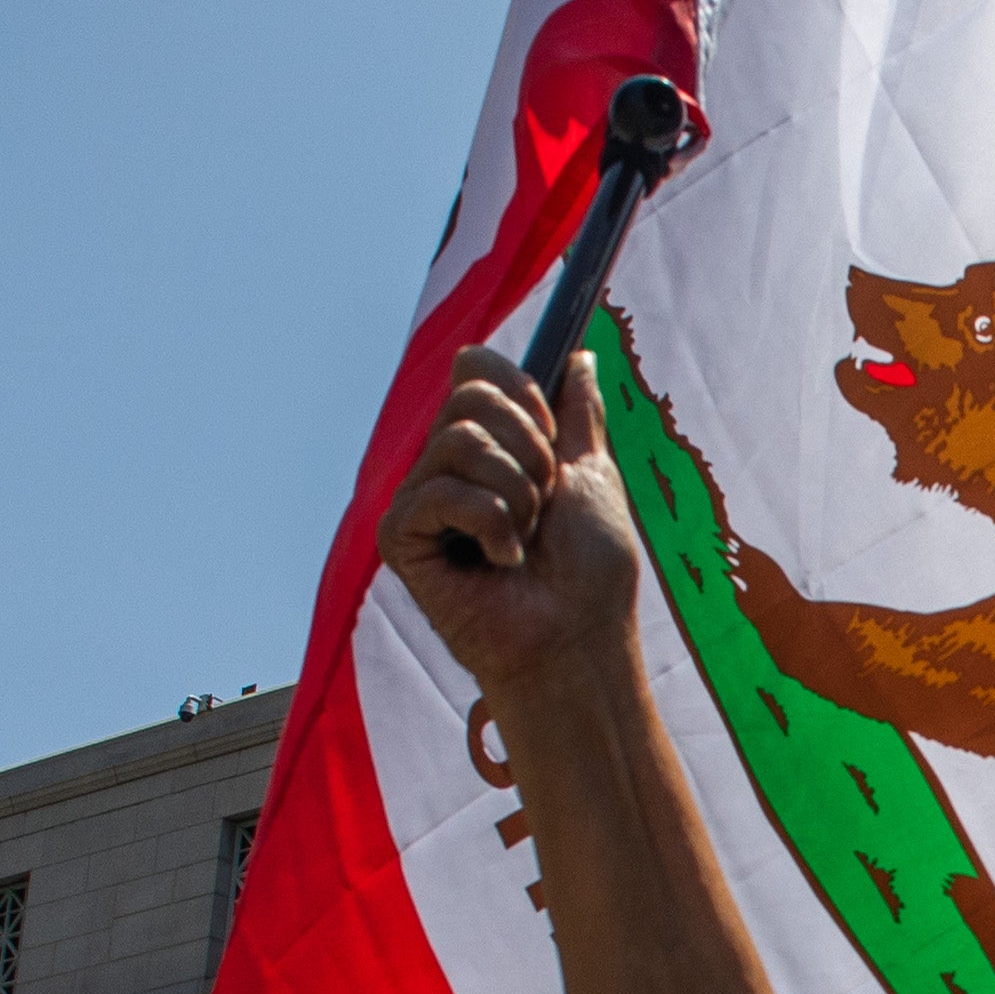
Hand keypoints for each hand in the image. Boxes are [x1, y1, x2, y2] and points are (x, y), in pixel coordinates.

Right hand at [379, 347, 643, 704]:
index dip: (521, 391)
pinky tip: (499, 562)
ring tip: (525, 538)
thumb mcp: (594, 472)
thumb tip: (578, 356)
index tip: (554, 437)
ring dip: (516, 491)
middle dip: (529, 447)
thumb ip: (578, 414)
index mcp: (490, 448)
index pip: (475, 370)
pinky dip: (490, 523)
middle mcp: (447, 468)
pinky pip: (439, 492)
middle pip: (468, 396)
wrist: (581, 637)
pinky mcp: (401, 539)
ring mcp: (421, 502)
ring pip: (458, 440)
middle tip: (544, 503)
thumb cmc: (592, 572)